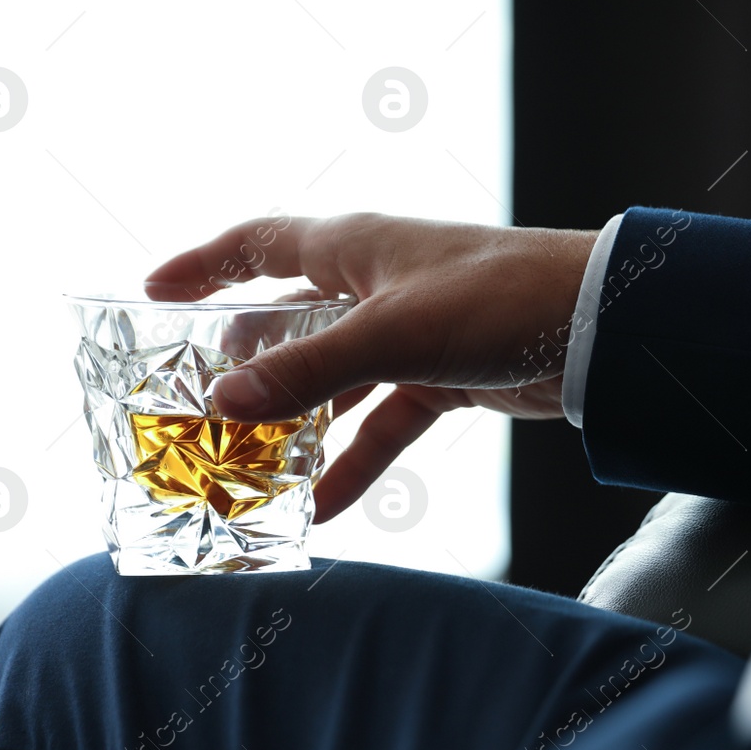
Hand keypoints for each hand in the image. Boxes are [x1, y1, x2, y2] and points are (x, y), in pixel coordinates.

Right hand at [144, 213, 597, 521]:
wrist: (600, 325)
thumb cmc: (499, 299)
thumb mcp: (393, 333)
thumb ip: (309, 368)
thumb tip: (223, 401)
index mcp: (353, 247)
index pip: (258, 244)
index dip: (203, 266)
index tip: (150, 294)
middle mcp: (374, 284)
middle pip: (288, 320)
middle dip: (243, 364)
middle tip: (193, 410)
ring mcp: (408, 332)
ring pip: (333, 379)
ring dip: (296, 423)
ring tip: (245, 471)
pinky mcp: (442, 376)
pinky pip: (382, 422)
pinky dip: (355, 460)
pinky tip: (322, 505)